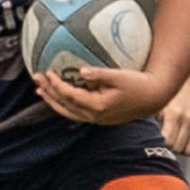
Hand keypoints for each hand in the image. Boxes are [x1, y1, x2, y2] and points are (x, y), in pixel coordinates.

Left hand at [31, 66, 168, 126]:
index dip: (56, 85)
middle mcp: (94, 116)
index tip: (47, 72)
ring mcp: (96, 119)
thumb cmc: (138, 84)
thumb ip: (100, 74)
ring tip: (40, 91)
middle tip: (36, 80)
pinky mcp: (99, 117)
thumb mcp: (120, 76)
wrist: (153, 98)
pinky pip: (76, 112)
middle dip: (49, 93)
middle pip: (64, 106)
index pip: (70, 96)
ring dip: (53, 101)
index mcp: (98, 106)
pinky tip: (59, 96)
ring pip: (68, 112)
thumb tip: (81, 71)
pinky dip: (64, 104)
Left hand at [158, 78, 189, 155]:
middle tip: (168, 141)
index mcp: (174, 114)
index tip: (160, 140)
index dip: (162, 145)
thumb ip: (154, 122)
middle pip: (179, 148)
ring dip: (183, 150)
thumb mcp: (158, 106)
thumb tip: (149, 141)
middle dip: (171, 149)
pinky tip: (187, 141)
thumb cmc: (168, 97)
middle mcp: (189, 118)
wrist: (188, 84)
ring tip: (177, 142)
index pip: (168, 143)